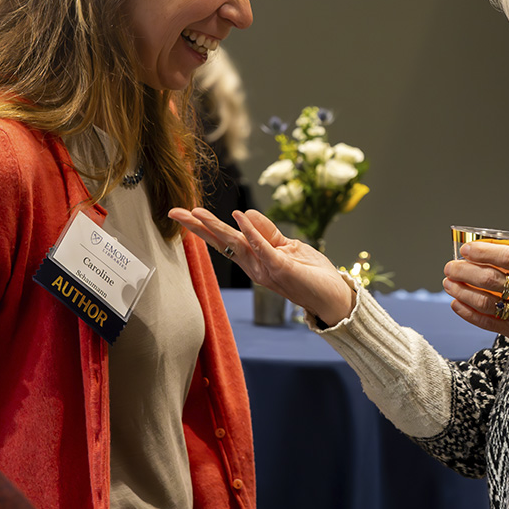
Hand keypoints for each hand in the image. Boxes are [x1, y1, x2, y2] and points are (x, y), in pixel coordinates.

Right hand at [169, 207, 354, 323]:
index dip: (204, 226)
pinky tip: (238, 217)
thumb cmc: (311, 273)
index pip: (225, 240)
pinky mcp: (281, 268)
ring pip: (236, 244)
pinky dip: (251, 232)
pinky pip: (263, 248)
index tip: (185, 212)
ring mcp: (266, 268)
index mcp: (255, 259)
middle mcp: (255, 266)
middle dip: (198, 227)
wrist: (333, 296)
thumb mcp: (287, 246)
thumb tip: (243, 212)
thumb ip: (266, 232)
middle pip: (222, 242)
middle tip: (175, 212)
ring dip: (217, 227)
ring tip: (196, 213)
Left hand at [443, 241, 508, 360]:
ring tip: (449, 283)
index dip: (484, 251)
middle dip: (465, 269)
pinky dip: (470, 314)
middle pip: (491, 278)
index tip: (468, 248)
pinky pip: (490, 323)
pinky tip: (457, 305)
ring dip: (462, 291)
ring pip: (486, 300)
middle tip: (451, 265)